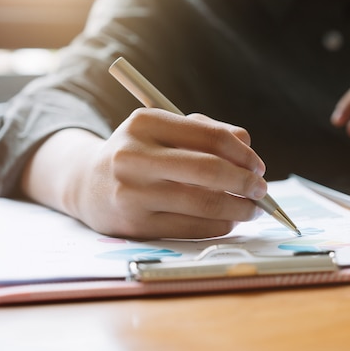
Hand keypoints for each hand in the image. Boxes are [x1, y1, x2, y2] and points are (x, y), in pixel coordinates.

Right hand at [21, 109, 267, 238]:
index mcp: (146, 122)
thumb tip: (248, 147)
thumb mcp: (166, 130)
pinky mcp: (134, 225)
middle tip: (261, 190)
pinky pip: (190, 228)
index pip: (210, 136)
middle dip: (245, 182)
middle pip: (208, 170)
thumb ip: (208, 131)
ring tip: (251, 209)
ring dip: (238, 208)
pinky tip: (229, 221)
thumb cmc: (141, 153)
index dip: (243, 154)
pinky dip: (219, 225)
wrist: (87, 184)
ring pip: (203, 203)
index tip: (259, 167)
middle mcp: (134, 156)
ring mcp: (132, 192)